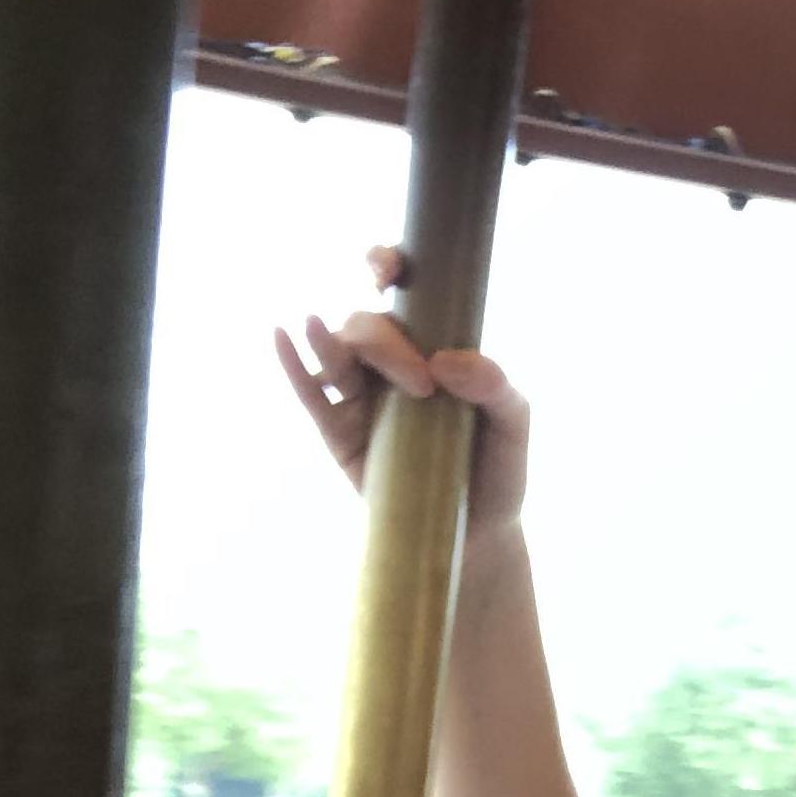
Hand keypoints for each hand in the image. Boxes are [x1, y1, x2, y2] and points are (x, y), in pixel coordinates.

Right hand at [273, 245, 532, 542]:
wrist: (478, 532)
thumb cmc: (498, 470)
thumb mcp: (513, 426)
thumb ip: (496, 387)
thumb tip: (446, 362)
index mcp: (433, 346)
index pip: (403, 290)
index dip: (386, 263)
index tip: (388, 271)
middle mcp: (392, 363)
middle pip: (368, 326)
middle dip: (386, 343)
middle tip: (421, 387)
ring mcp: (362, 395)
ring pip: (336, 352)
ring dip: (330, 341)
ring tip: (320, 329)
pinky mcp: (340, 432)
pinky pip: (309, 392)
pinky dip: (293, 364)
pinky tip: (282, 337)